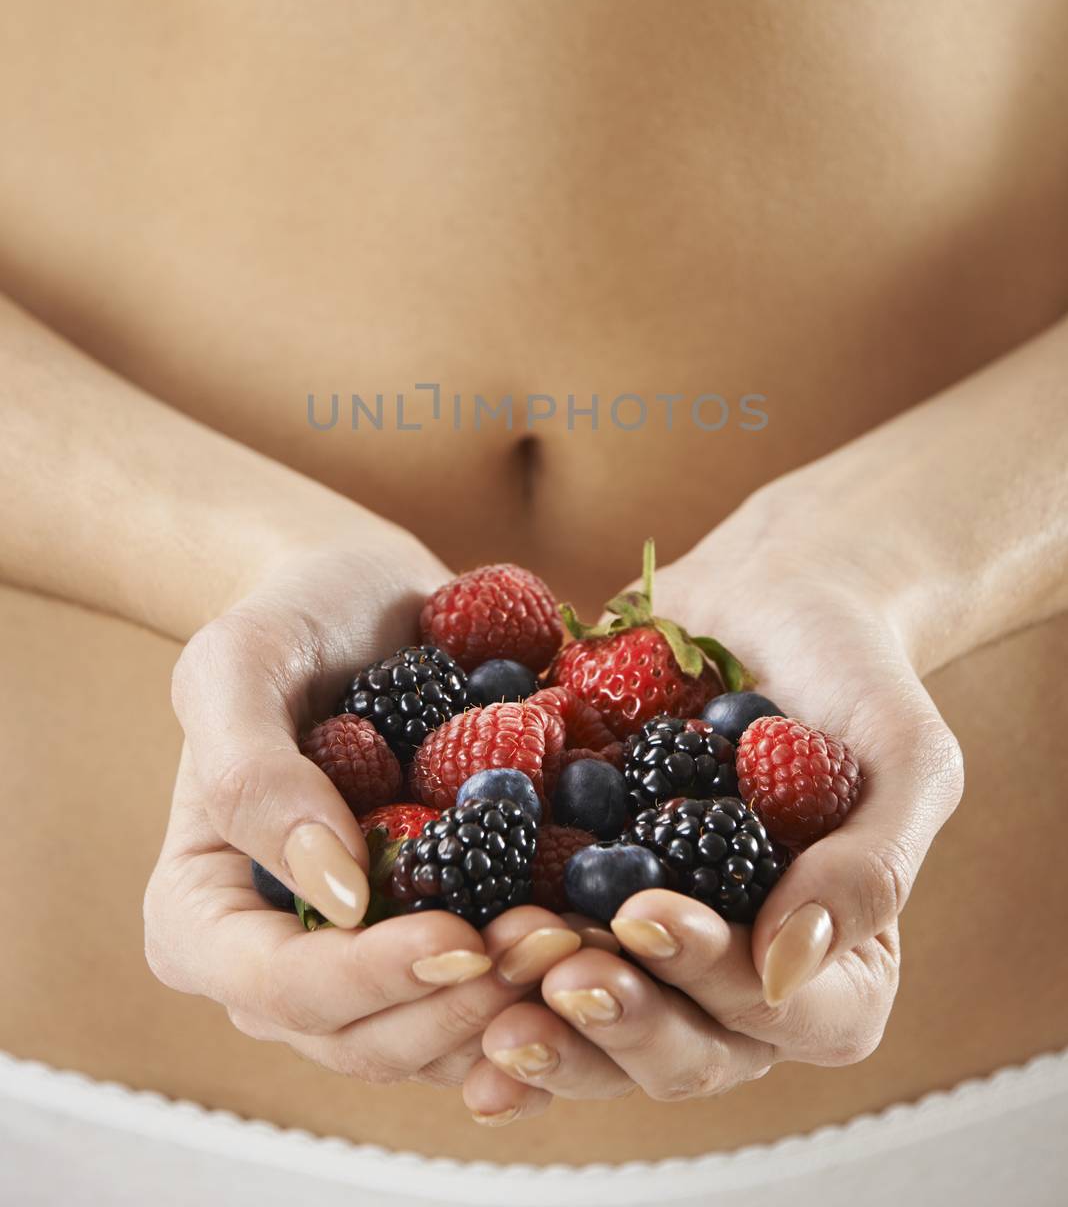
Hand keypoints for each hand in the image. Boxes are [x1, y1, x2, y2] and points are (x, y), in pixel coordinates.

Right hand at [144, 532, 582, 1087]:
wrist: (368, 598)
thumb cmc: (290, 619)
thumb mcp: (240, 664)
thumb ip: (253, 776)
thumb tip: (340, 897)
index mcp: (203, 919)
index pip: (282, 989)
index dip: (372, 980)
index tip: (459, 937)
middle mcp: (279, 964)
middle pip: (367, 1039)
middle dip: (463, 1003)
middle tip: (555, 939)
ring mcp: (364, 963)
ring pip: (438, 1039)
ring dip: (520, 1008)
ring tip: (591, 940)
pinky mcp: (437, 943)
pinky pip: (489, 1000)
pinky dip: (549, 988)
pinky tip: (607, 945)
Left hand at [461, 499, 963, 1120]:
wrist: (767, 595)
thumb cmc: (854, 670)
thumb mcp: (903, 753)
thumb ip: (872, 863)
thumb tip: (789, 965)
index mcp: (832, 968)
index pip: (779, 1011)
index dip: (710, 978)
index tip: (648, 915)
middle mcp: (736, 977)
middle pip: (678, 1047)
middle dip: (611, 1015)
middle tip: (550, 966)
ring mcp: (650, 945)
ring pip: (594, 1021)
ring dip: (535, 1006)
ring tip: (480, 962)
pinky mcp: (576, 895)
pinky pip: (529, 951)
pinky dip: (479, 961)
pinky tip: (429, 948)